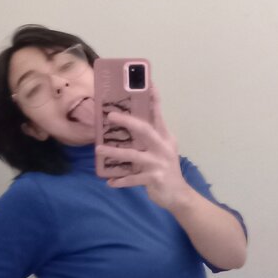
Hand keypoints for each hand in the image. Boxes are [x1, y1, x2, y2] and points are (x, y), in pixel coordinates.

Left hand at [96, 83, 190, 210]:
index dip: (153, 98)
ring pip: (134, 155)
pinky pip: (133, 179)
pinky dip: (121, 181)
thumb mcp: (161, 150)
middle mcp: (163, 147)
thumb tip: (126, 125)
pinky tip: (109, 182)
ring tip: (98, 150)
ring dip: (115, 153)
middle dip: (127, 122)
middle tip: (110, 116)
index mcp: (165, 137)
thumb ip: (147, 139)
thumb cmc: (165, 169)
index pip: (158, 114)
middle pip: (145, 130)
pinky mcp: (154, 178)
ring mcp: (159, 163)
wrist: (179, 195)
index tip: (147, 82)